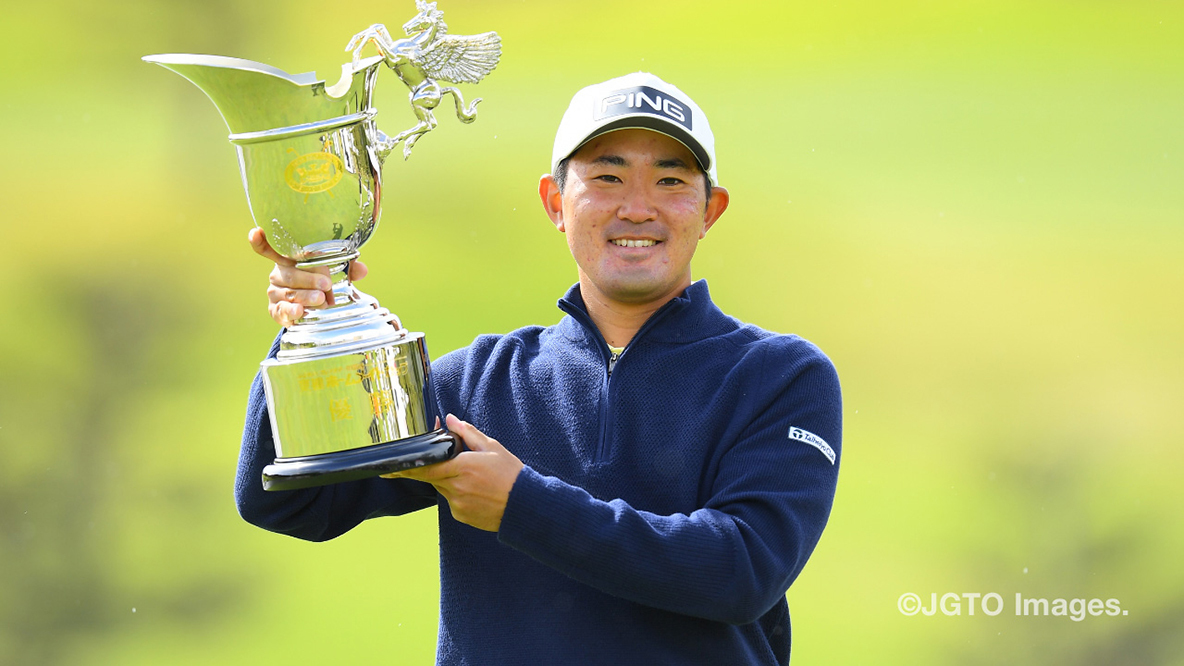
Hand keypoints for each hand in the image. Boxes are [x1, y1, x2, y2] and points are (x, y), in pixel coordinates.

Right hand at [247, 228, 368, 327]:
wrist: (313, 310)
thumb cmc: (321, 283)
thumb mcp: (335, 274)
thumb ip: (348, 269)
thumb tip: (362, 269)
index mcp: (289, 259)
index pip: (270, 248)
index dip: (261, 241)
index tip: (256, 232)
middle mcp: (278, 274)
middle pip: (290, 274)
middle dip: (308, 279)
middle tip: (326, 284)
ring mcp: (275, 293)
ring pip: (289, 293)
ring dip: (305, 296)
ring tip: (321, 300)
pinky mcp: (275, 310)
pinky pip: (281, 311)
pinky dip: (291, 311)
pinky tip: (300, 311)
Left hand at [386, 414, 524, 531]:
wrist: (526, 506)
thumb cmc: (512, 475)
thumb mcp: (492, 447)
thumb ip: (467, 432)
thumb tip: (449, 419)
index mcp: (462, 467)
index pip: (424, 467)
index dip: (405, 467)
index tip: (388, 467)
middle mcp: (456, 488)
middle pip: (433, 476)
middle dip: (437, 468)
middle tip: (456, 463)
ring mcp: (457, 504)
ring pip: (442, 488)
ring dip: (450, 480)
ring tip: (476, 478)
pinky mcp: (461, 516)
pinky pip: (451, 501)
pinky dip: (458, 493)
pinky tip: (478, 491)